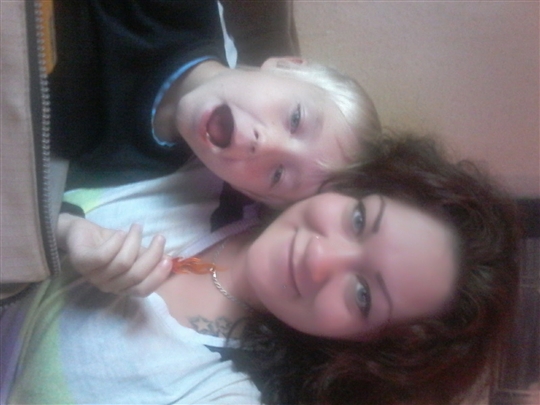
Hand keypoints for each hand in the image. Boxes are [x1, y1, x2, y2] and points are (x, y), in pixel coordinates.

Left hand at [57, 213, 171, 295]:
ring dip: (134, 241)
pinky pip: (104, 255)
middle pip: (135, 276)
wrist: (80, 232)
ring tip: (137, 227)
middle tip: (159, 237)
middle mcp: (108, 285)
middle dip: (151, 256)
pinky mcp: (82, 262)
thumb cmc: (110, 243)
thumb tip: (169, 261)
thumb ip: (148, 258)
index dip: (157, 277)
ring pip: (122, 263)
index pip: (142, 290)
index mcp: (121, 287)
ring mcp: (93, 276)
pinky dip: (116, 242)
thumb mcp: (134, 251)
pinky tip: (121, 232)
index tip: (168, 260)